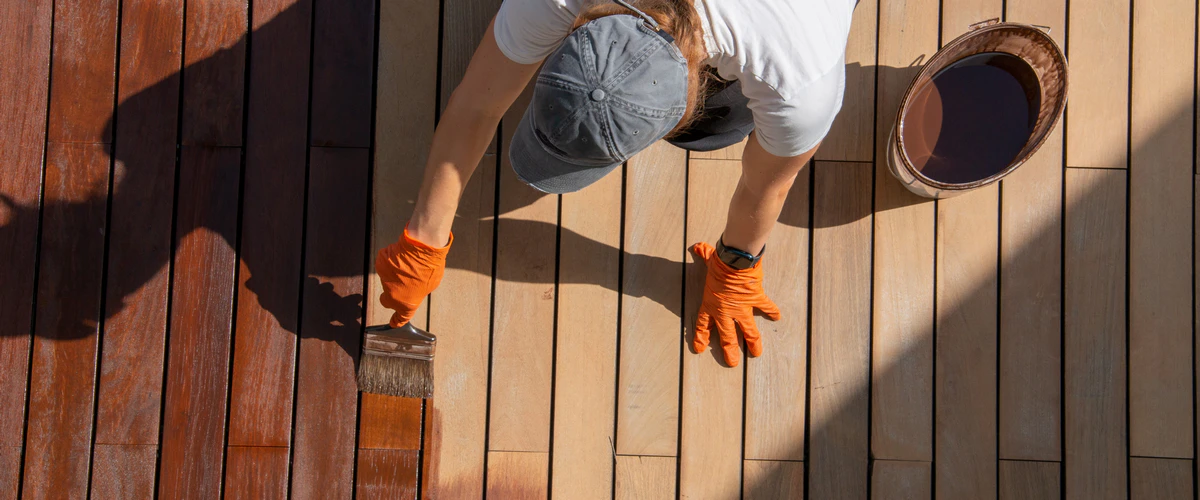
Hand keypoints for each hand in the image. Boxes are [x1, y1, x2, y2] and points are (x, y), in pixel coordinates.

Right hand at [376, 225, 452, 326]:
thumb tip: (413, 289)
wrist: (423, 249)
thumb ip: (418, 292)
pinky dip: (392, 262)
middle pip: (386, 300)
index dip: (396, 321)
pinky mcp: (380, 265)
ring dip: (395, 274)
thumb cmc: (430, 267)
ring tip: (409, 265)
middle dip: (391, 295)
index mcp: (406, 304)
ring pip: (387, 279)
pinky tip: (402, 256)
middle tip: (401, 286)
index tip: (393, 323)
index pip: (399, 318)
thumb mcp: (430, 286)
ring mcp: (383, 279)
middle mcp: (391, 295)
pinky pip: (385, 265)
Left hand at [690, 241, 780, 366]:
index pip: (703, 324)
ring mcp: (742, 308)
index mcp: (711, 304)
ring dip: (753, 343)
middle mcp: (725, 311)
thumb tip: (697, 246)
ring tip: (756, 354)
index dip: (701, 337)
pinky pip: (766, 308)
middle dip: (730, 352)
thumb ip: (703, 255)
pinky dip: (772, 312)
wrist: (735, 261)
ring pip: (748, 332)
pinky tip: (777, 318)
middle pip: (727, 337)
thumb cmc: (719, 262)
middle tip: (732, 363)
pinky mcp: (756, 300)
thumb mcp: (709, 260)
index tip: (700, 348)